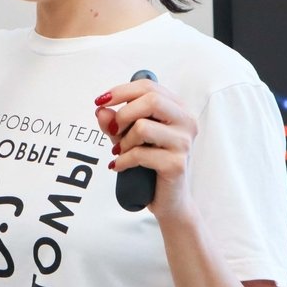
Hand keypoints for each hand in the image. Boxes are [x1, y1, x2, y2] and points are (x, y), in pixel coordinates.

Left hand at [94, 79, 198, 219]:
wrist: (169, 200)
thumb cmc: (150, 164)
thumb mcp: (128, 138)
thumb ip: (115, 123)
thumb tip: (101, 110)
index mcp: (178, 108)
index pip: (149, 86)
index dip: (121, 91)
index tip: (100, 101)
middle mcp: (186, 121)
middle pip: (151, 100)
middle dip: (123, 114)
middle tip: (112, 130)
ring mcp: (184, 143)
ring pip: (143, 127)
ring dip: (124, 141)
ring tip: (121, 152)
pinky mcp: (176, 164)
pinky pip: (140, 154)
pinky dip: (123, 160)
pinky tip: (119, 166)